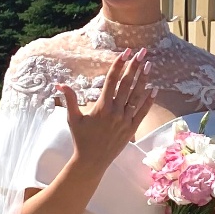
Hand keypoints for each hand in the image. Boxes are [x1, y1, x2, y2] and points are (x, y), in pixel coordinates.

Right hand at [58, 48, 154, 170]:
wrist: (92, 161)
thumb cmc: (81, 139)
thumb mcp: (73, 118)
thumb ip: (69, 99)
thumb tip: (59, 84)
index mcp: (101, 107)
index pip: (112, 80)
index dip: (119, 65)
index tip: (125, 52)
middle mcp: (115, 112)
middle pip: (127, 84)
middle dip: (134, 66)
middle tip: (142, 52)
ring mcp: (125, 120)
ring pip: (136, 96)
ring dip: (143, 80)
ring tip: (149, 65)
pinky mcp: (131, 129)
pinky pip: (142, 112)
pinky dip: (148, 101)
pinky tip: (154, 89)